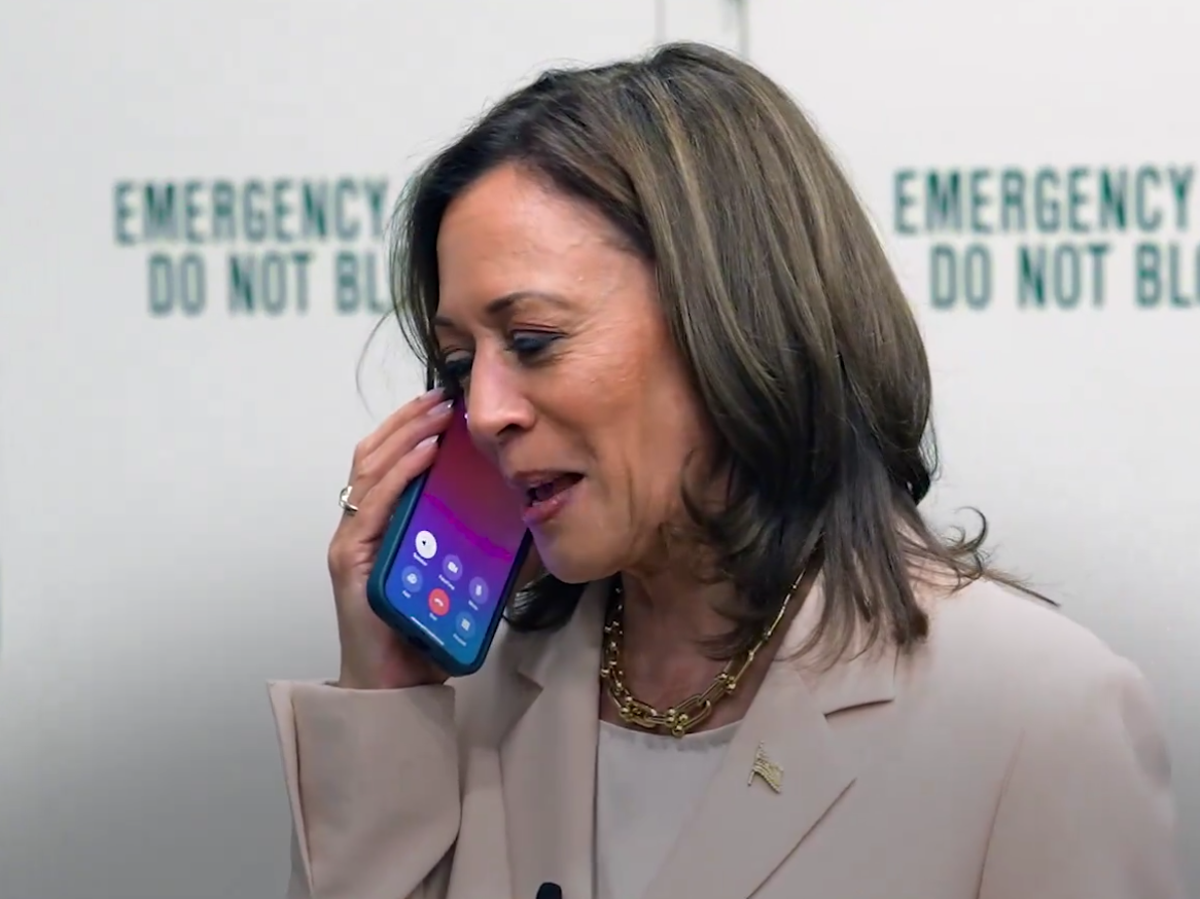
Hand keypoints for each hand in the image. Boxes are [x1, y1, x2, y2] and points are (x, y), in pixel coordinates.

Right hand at [329, 388, 453, 689]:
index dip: (409, 427)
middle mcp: (357, 528)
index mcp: (377, 527)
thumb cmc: (425, 633)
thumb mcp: (452, 574)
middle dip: (408, 420)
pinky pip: (374, 504)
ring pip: (369, 470)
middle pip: (373, 455)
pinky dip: (399, 473)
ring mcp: (350, 542)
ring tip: (439, 414)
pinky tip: (425, 453)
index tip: (445, 403)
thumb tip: (511, 509)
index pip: (386, 461)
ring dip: (406, 435)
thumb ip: (464, 541)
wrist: (400, 688)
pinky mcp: (351, 561)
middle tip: (445, 395)